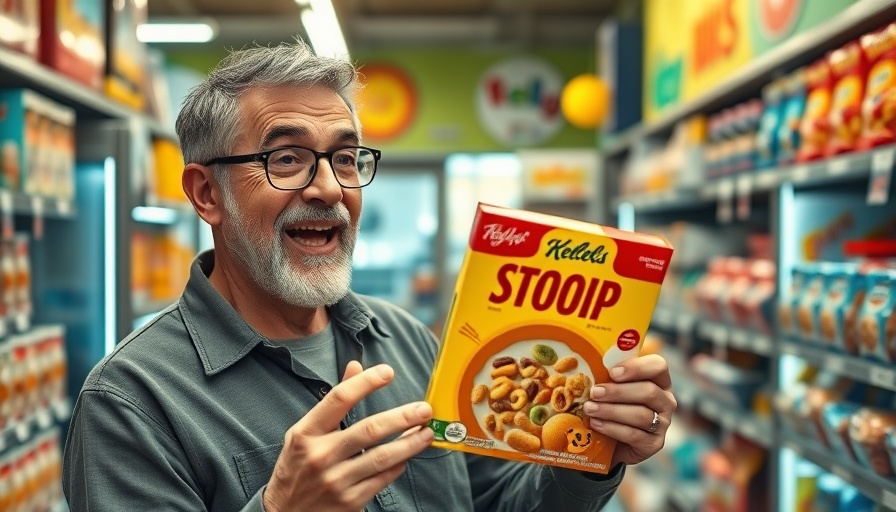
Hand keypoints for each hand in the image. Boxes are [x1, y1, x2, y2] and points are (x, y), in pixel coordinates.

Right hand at [262, 361, 434, 511]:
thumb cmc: (297, 467)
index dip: (366, 383)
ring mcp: (335, 481)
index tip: (388, 372)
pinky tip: (407, 456)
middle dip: (403, 417)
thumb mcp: (305, 432)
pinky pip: (382, 479)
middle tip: (424, 409)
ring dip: (410, 443)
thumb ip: (333, 401)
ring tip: (427, 432)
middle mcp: (320, 456)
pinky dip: (398, 465)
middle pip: (370, 430)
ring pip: (383, 457)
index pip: (339, 400)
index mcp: (306, 433)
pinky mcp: (349, 502)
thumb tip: (356, 367)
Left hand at [581, 354, 675, 466]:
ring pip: (641, 415)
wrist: (610, 444)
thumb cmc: (610, 407)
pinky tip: (596, 423)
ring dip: (611, 411)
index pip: (658, 366)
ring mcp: (663, 424)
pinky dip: (612, 428)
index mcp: (659, 380)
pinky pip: (634, 435)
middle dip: (618, 392)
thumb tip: (590, 364)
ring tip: (590, 409)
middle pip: (649, 391)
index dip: (636, 367)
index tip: (612, 372)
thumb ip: (608, 375)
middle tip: (594, 393)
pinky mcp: (653, 444)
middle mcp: (665, 401)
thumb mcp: (610, 388)